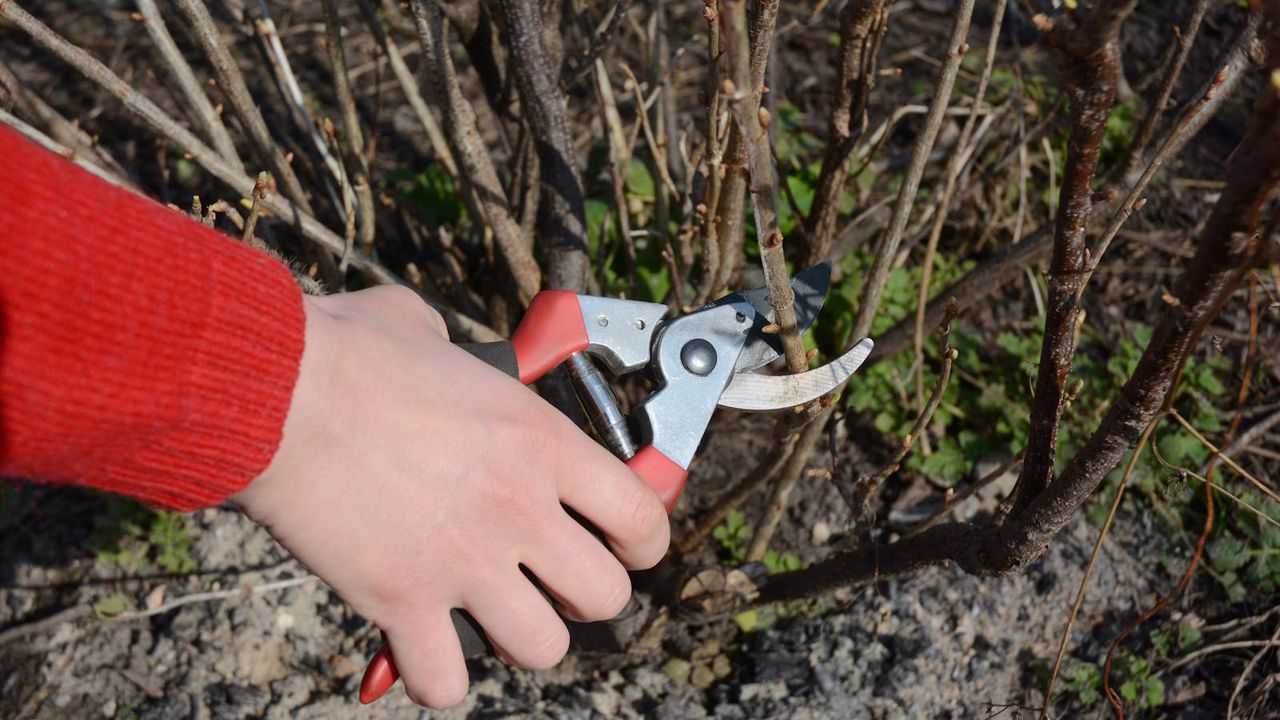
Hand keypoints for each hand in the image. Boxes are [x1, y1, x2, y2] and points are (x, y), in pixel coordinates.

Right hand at [231, 286, 669, 707]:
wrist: (275, 393)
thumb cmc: (345, 354)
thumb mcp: (425, 332)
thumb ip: (455, 357)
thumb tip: (436, 350)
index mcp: (539, 442)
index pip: (641, 514)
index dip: (644, 542)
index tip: (628, 547)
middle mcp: (517, 509)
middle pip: (606, 596)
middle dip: (584, 597)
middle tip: (550, 580)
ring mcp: (464, 562)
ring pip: (541, 648)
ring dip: (521, 638)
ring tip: (491, 614)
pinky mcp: (402, 601)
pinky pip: (445, 680)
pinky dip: (436, 674)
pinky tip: (421, 645)